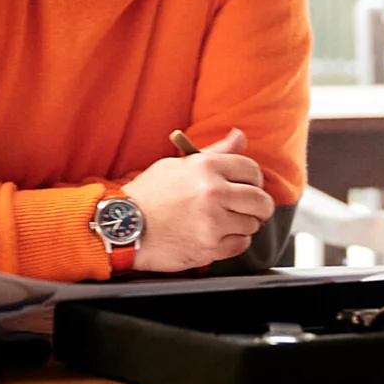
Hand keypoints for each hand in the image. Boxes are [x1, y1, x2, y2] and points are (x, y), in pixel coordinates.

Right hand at [122, 128, 276, 271]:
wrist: (123, 227)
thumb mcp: (178, 165)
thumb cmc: (149, 195)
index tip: (248, 187)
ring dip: (244, 225)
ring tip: (225, 223)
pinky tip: (218, 236)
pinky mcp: (210, 246)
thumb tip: (240, 136)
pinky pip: (241, 244)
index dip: (253, 180)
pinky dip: (234, 242)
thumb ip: (215, 153)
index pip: (252, 170)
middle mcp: (213, 192)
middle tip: (249, 210)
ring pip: (252, 224)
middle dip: (259, 206)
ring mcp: (213, 221)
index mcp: (206, 167)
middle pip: (260, 200)